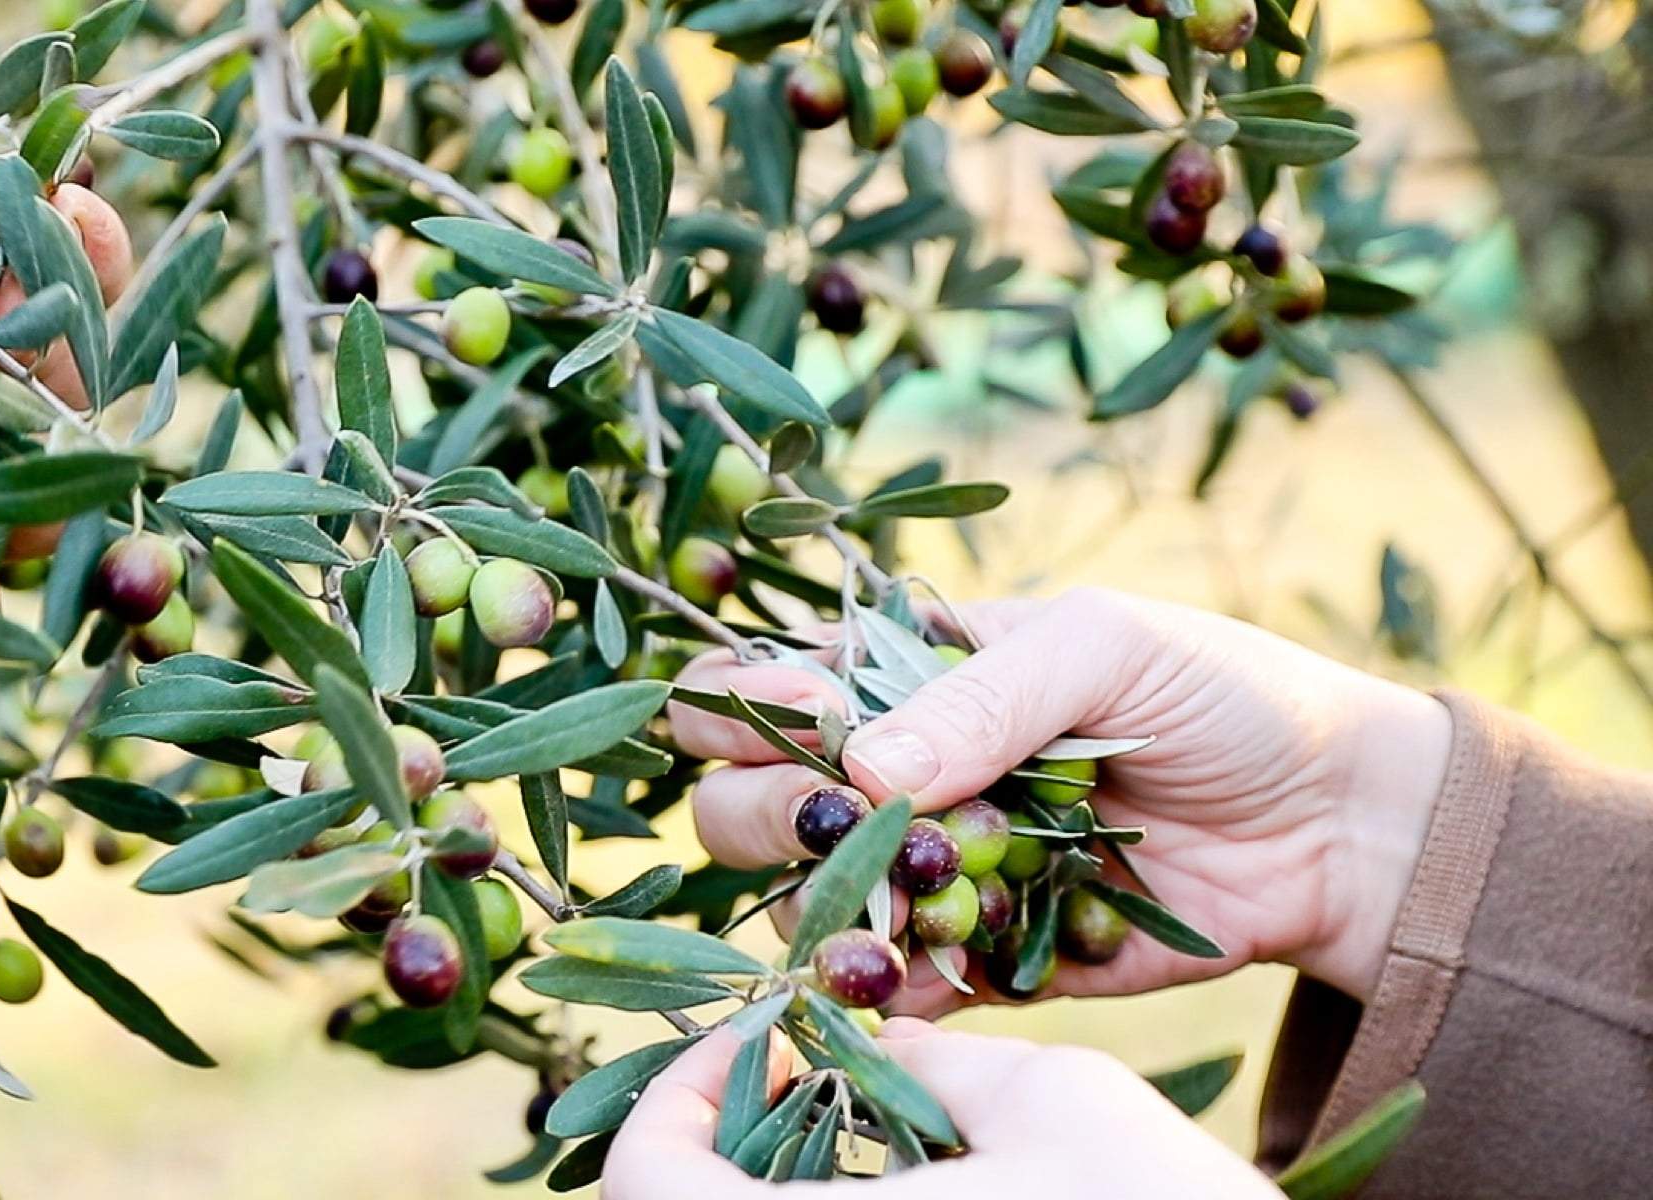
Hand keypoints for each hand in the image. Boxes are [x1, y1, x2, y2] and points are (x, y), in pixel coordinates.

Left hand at [603, 1018, 1278, 1197]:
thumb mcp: (1055, 1099)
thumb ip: (928, 1054)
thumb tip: (862, 1034)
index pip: (644, 1182)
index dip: (670, 1098)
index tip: (759, 1043)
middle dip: (712, 1140)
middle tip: (792, 1078)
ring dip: (761, 1189)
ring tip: (848, 1131)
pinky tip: (893, 1195)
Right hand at [667, 586, 1449, 1006]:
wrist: (1340, 825)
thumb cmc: (1221, 695)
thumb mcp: (1104, 650)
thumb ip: (981, 700)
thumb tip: (860, 767)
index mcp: (907, 673)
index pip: (763, 683)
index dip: (740, 704)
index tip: (789, 714)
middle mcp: (897, 774)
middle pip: (745, 801)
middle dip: (768, 810)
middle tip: (833, 815)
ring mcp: (930, 871)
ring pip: (804, 901)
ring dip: (823, 904)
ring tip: (887, 905)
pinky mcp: (978, 960)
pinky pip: (897, 987)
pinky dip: (887, 987)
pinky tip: (906, 974)